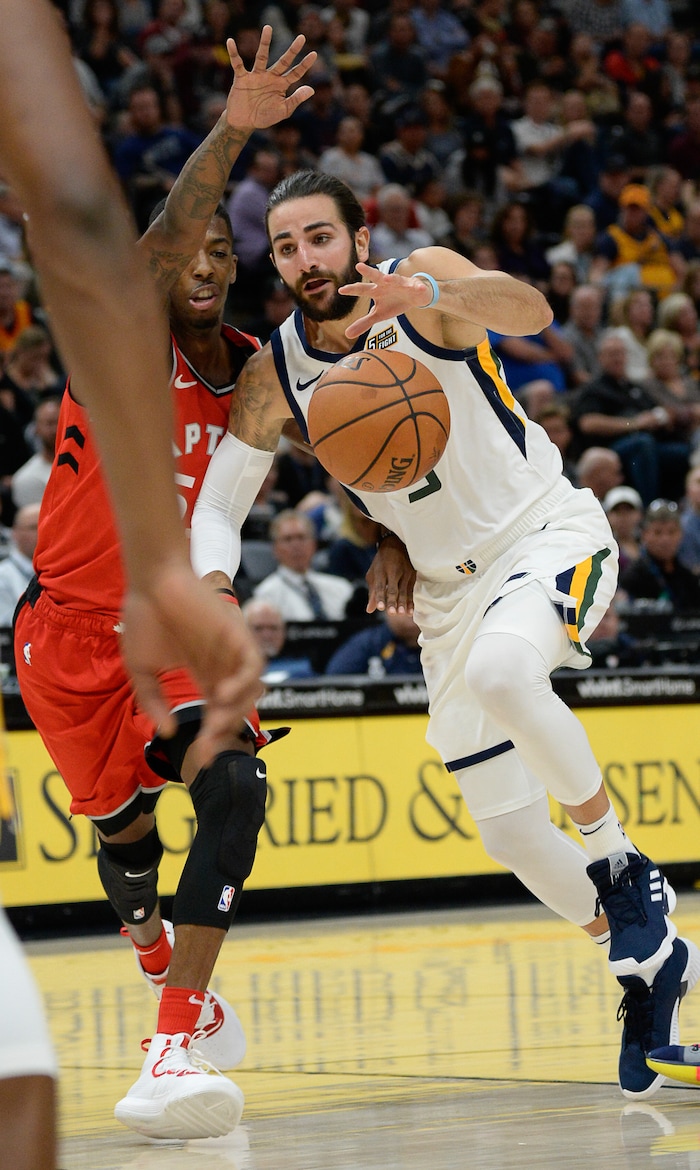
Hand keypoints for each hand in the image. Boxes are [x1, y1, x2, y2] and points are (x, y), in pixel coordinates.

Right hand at [121, 562, 263, 768]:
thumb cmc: (144, 617)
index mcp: (204, 673)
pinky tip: (221, 696)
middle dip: (222, 732)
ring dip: (236, 711)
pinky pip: (255, 666)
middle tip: (205, 748)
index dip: (210, 738)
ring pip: (251, 691)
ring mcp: (233, 649)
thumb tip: (166, 732)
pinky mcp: (239, 634)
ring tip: (214, 722)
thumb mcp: (141, 670)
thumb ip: (152, 701)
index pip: (216, 713)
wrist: (151, 579)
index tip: (198, 759)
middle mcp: (223, 665)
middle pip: (235, 708)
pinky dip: (245, 684)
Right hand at [225, 25, 315, 131]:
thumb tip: (311, 89)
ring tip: (268, 28)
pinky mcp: (242, 78)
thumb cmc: (264, 116)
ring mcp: (256, 76)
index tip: (314, 54)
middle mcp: (270, 77)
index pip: (295, 73)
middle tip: (302, 37)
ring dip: (265, 43)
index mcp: (281, 85)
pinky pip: (237, 64)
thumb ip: (296, 100)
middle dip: (292, 51)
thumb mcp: (282, 111)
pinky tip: (231, 41)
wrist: (243, 122)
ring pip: (262, 57)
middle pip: (283, 61)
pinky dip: (233, 53)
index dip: (304, 64)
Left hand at [340, 262, 434, 339]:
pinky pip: (416, 287)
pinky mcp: (414, 286)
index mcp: (377, 291)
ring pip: (395, 279)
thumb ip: (363, 323)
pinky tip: (418, 288)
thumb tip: (346, 334)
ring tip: (386, 278)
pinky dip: (417, 288)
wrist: (414, 296)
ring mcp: (401, 283)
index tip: (341, 290)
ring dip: (391, 278)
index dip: (352, 290)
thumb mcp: (378, 315)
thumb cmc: (394, 303)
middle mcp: (386, 284)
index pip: (362, 289)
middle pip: (376, 277)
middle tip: (359, 266)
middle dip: (368, 272)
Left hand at [366, 535, 415, 614]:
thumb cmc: (381, 562)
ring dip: (403, 603)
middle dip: (393, 602)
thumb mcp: (373, 573)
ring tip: (402, 614)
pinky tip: (410, 611)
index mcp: (381, 570)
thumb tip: (370, 610)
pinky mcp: (413, 575)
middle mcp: (394, 571)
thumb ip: (372, 592)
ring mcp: (405, 573)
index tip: (380, 608)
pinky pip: (412, 591)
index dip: (380, 597)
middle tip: (392, 614)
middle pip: (393, 589)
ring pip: (404, 591)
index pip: (380, 586)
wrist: (396, 544)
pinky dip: (411, 601)